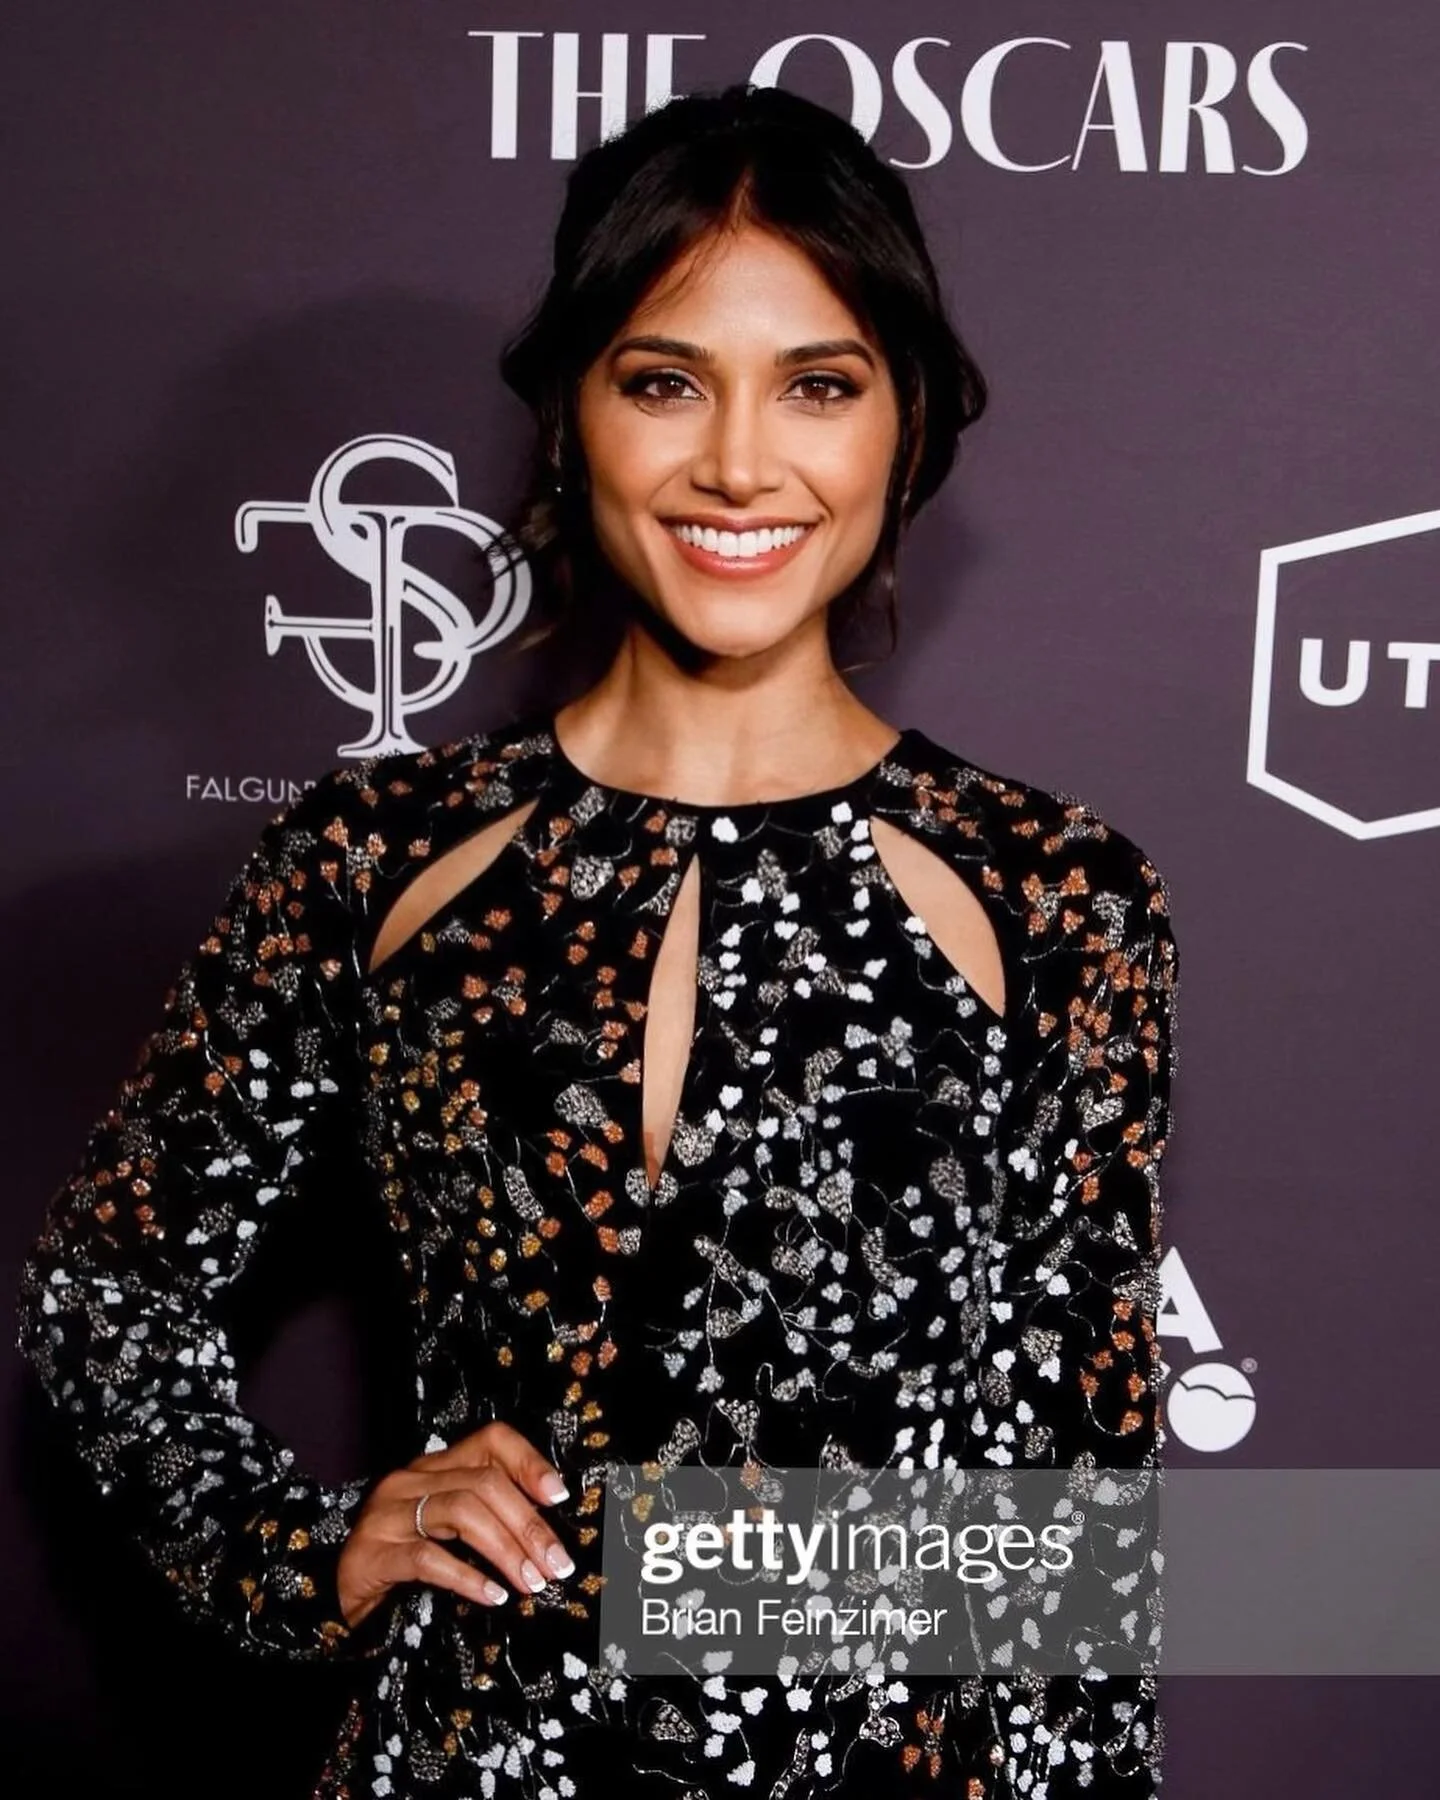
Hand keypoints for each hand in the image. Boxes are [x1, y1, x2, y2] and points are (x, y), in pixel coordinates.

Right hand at [336, 1421, 575, 1630]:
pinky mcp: (371, 1554)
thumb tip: (547, 1537)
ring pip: (462, 1511)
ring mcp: (386, 1515)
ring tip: (531, 1581)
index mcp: (434, 1468)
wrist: (335, 1601)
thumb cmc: (401, 1567)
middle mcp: (410, 1481)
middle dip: (529, 1524)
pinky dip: (467, 1576)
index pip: (490, 1440)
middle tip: (556, 1563)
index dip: (529, 1462)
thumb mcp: (447, 1534)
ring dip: (506, 1548)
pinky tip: (492, 1595)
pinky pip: (427, 1557)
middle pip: (484, 1482)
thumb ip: (487, 1521)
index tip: (559, 1497)